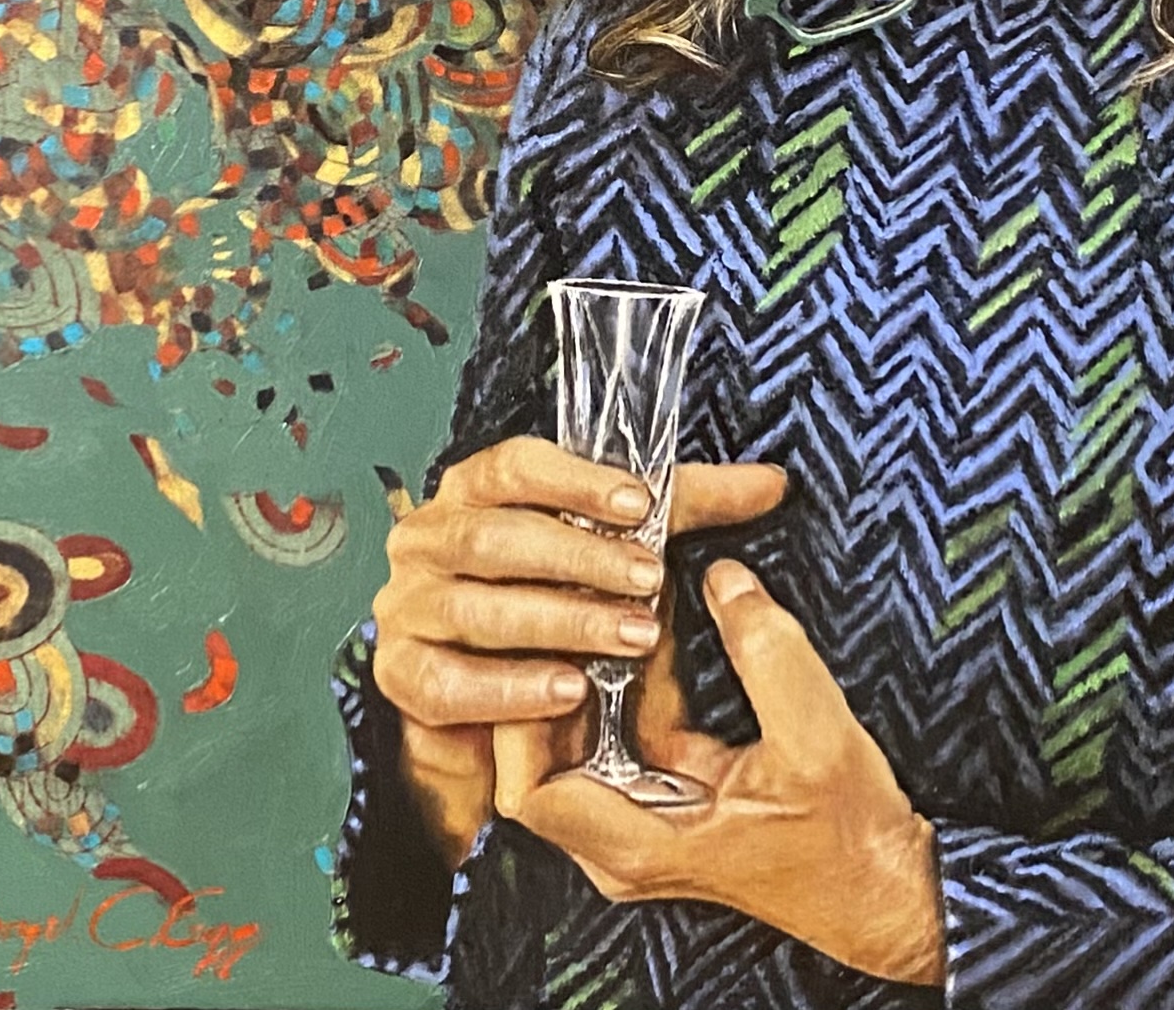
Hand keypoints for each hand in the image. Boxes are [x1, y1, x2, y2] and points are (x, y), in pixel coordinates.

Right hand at [371, 440, 787, 866]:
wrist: (488, 709)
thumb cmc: (555, 601)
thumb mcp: (616, 545)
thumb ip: (685, 508)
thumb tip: (773, 482)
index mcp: (472, 489)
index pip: (513, 465)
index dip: (574, 481)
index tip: (639, 502)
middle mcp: (428, 538)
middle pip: (497, 537)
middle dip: (579, 560)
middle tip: (650, 582)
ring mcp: (407, 606)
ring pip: (478, 607)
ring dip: (559, 623)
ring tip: (629, 639)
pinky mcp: (401, 674)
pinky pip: (450, 681)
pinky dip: (512, 688)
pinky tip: (570, 693)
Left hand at [493, 560, 944, 987]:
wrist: (887, 889)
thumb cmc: (850, 837)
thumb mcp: (815, 736)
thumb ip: (767, 652)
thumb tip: (723, 575)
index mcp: (642, 844)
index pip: (530, 791)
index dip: (521, 718)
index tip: (547, 648)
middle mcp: (627, 839)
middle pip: (542, 755)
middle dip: (551, 671)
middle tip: (567, 601)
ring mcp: (646, 816)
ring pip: (581, 736)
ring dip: (589, 665)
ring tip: (603, 596)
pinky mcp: (671, 792)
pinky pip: (623, 728)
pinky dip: (630, 675)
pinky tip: (650, 618)